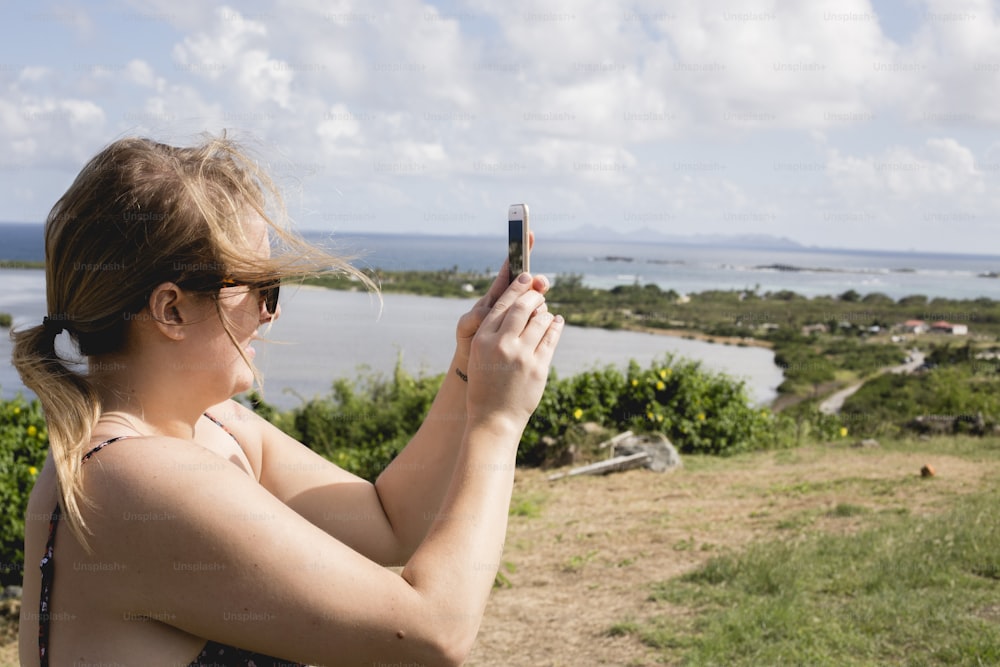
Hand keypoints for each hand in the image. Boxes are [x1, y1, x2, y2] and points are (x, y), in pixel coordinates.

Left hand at [456, 233, 548, 365]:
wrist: (476, 368)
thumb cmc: (469, 343)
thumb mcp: (466, 329)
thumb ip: (474, 318)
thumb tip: (489, 311)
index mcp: (494, 298)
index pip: (508, 272)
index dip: (518, 253)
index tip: (529, 234)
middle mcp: (509, 304)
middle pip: (528, 285)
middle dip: (536, 283)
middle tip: (540, 286)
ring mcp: (521, 317)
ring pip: (537, 302)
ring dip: (539, 303)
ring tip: (534, 313)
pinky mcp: (529, 331)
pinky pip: (540, 320)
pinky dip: (544, 318)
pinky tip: (546, 321)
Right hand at [464, 272, 563, 432]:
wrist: (494, 419)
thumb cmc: (485, 386)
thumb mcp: (480, 356)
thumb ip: (494, 334)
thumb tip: (516, 309)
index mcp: (483, 339)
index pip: (502, 304)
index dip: (516, 287)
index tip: (525, 276)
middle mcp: (502, 344)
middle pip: (522, 307)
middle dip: (534, 295)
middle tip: (539, 289)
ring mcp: (522, 356)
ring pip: (540, 320)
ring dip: (545, 312)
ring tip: (546, 311)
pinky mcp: (539, 367)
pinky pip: (551, 338)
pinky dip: (555, 326)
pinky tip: (556, 321)